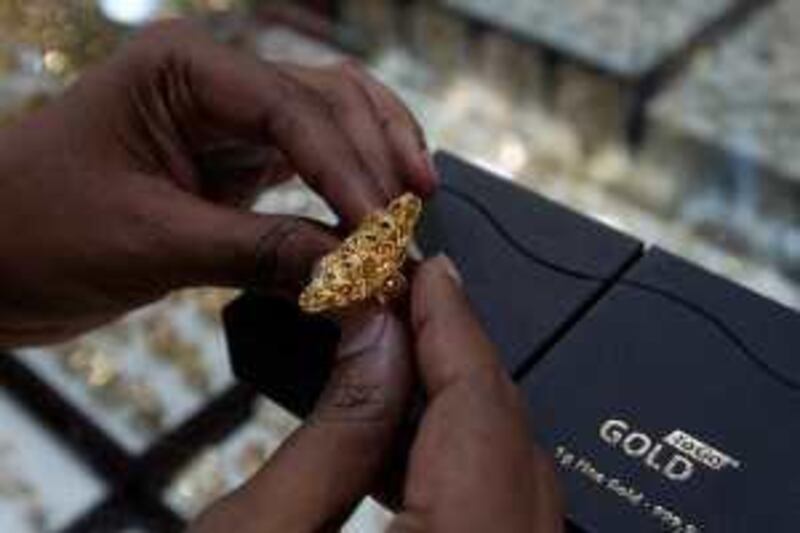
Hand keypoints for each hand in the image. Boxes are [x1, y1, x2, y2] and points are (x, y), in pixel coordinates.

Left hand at [0, 20, 435, 346]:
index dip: (348, 171)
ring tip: (413, 212)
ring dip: (374, 164)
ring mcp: (228, 120)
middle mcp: (214, 81)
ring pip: (331, 125)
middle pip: (330, 102)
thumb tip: (354, 274)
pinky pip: (307, 166)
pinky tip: (371, 220)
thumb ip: (259, 252)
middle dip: (376, 158)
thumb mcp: (151, 243)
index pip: (293, 108)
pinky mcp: (233, 162)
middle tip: (409, 225)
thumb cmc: (36, 232)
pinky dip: (343, 193)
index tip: (384, 229)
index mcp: (182, 68)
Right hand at [191, 256, 561, 531]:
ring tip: (402, 361)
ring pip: (518, 490)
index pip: (483, 415)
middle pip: (514, 448)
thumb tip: (382, 338)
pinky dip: (461, 475)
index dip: (456, 329)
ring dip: (462, 416)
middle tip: (413, 306)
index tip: (431, 275)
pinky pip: (501, 530)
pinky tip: (407, 447)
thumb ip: (333, 432)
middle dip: (464, 364)